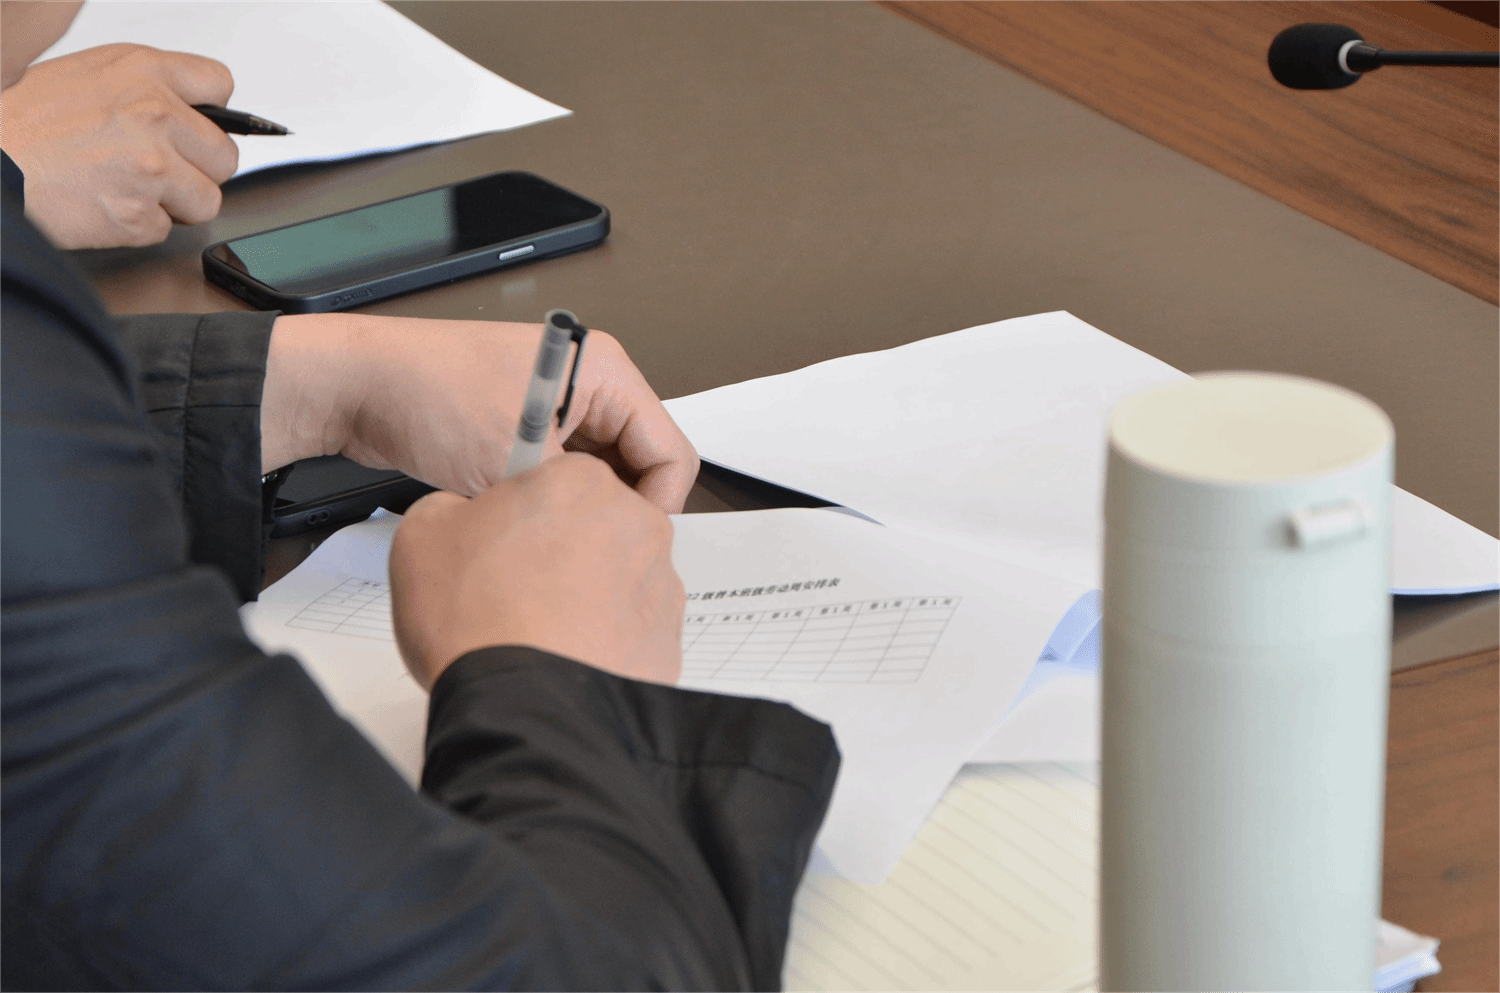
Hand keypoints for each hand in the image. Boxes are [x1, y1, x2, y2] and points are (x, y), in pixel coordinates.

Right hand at [1, 44, 238, 247]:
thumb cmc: (25, 124)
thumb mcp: (86, 77)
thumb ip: (144, 90)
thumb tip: (190, 112)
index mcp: (143, 71)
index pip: (220, 83)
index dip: (212, 112)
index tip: (197, 127)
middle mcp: (154, 114)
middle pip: (225, 156)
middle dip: (197, 169)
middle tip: (156, 168)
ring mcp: (150, 167)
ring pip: (207, 200)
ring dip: (175, 203)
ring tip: (128, 187)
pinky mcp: (139, 214)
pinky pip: (165, 229)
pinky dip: (139, 225)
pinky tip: (105, 204)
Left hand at [261, 314, 699, 513]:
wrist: (358, 389)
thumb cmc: (428, 395)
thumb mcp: (521, 460)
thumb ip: (582, 498)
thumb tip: (617, 534)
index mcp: (604, 371)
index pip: (669, 450)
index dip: (656, 505)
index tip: (628, 541)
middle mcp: (587, 383)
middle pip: (639, 462)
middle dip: (615, 506)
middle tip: (588, 544)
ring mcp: (556, 405)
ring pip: (599, 475)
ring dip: (577, 505)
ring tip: (549, 528)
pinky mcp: (527, 427)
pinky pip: (562, 475)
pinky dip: (551, 501)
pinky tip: (526, 518)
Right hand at [389, 454, 684, 688]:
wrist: (522, 709)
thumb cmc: (480, 621)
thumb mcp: (423, 533)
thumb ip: (451, 505)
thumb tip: (461, 515)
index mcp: (581, 481)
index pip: (552, 477)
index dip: (518, 510)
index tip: (497, 535)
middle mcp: (636, 525)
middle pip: (592, 524)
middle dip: (558, 549)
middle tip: (510, 586)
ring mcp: (660, 584)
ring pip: (615, 577)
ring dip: (582, 595)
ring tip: (533, 629)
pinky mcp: (668, 639)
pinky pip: (630, 628)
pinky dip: (602, 638)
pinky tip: (561, 655)